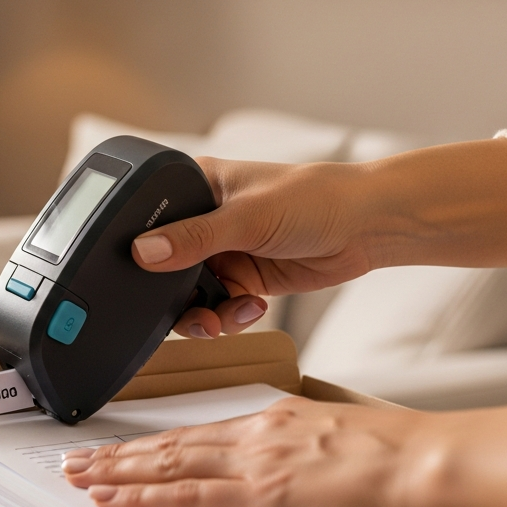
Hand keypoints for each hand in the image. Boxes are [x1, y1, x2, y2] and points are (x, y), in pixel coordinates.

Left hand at [62, 396, 506, 506]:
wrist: (428, 467)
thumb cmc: (404, 461)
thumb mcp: (344, 443)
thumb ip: (310, 453)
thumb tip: (303, 470)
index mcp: (275, 422)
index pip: (199, 433)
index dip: (155, 443)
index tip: (127, 448)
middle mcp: (254, 436)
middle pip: (170, 444)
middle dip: (120, 454)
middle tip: (77, 459)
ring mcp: (251, 466)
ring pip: (165, 466)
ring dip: (116, 473)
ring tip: (78, 478)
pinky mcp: (257, 499)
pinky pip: (184, 500)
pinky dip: (141, 499)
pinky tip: (111, 501)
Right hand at [137, 139, 506, 338]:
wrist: (368, 227)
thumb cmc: (316, 197)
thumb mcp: (248, 217)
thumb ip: (194, 238)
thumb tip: (143, 252)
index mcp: (194, 186)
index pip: (146, 217)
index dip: (137, 247)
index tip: (139, 274)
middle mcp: (202, 219)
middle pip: (162, 265)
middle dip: (173, 294)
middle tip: (187, 310)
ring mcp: (222, 251)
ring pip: (188, 292)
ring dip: (202, 312)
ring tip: (219, 320)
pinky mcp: (242, 277)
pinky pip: (218, 306)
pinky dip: (229, 315)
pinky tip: (251, 308)